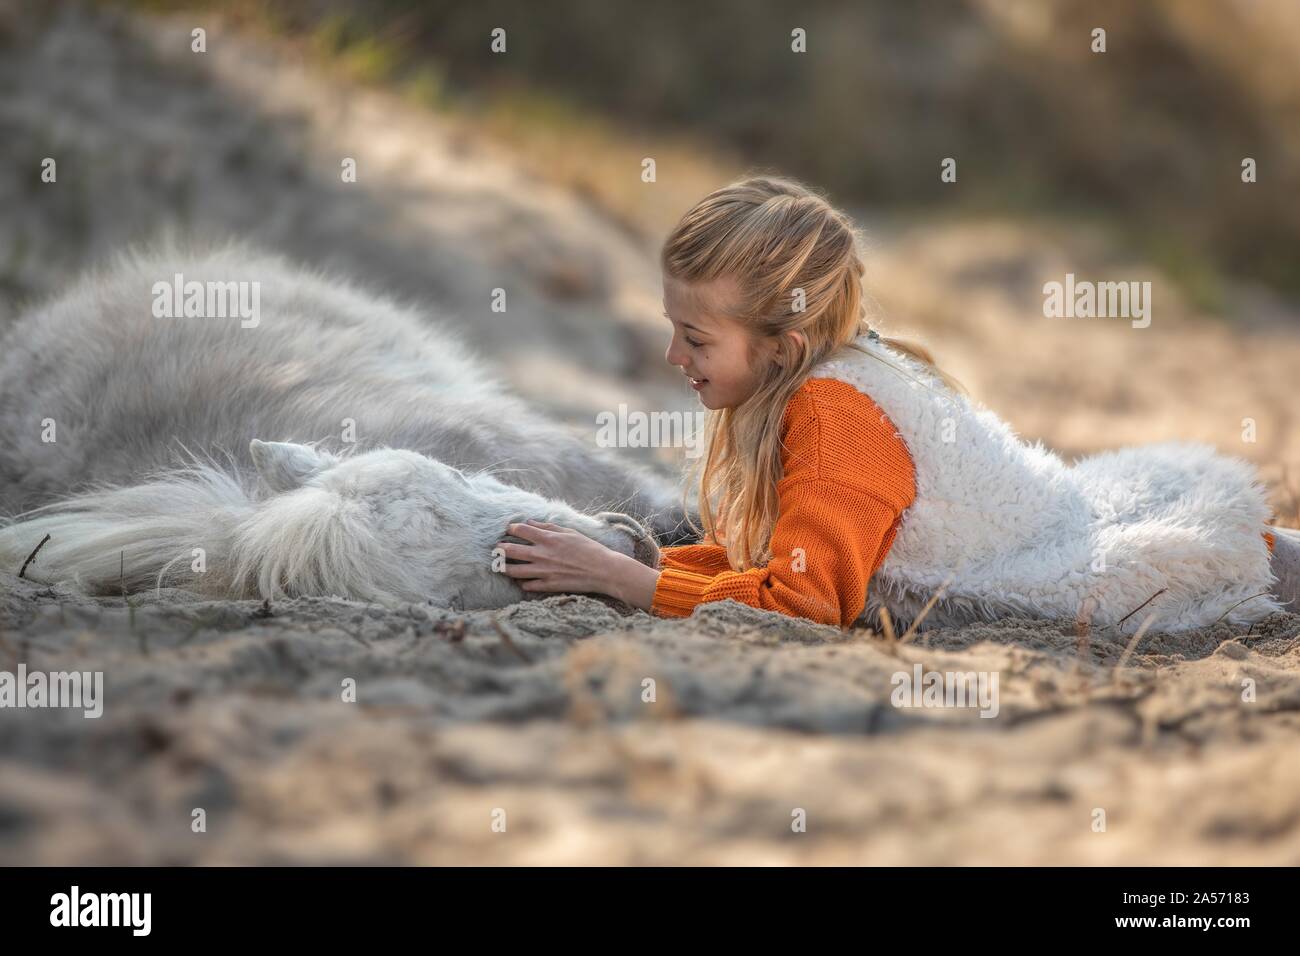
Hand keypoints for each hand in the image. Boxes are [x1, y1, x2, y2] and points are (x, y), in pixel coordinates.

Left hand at [495, 520, 625, 596]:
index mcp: (548, 539)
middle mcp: (542, 554)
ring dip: (504, 567)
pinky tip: (520, 580)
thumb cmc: (589, 549)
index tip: (508, 529)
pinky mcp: (548, 585)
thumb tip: (530, 522)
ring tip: (499, 566)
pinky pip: (527, 585)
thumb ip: (548, 527)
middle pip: (511, 550)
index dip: (511, 528)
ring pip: (514, 570)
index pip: (521, 530)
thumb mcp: (570, 532)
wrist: (603, 570)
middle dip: (500, 548)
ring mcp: (544, 571)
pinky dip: (521, 582)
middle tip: (496, 548)